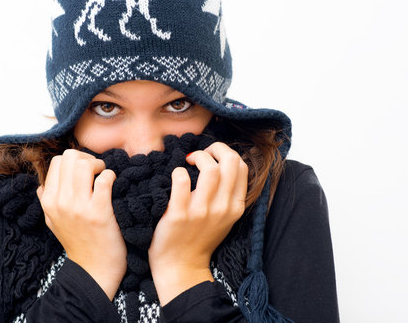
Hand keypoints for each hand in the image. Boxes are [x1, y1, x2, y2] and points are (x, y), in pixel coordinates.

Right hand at [36, 149, 126, 299]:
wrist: (93, 269)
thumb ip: (46, 201)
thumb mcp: (53, 222)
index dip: (74, 160)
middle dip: (87, 158)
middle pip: (69, 157)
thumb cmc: (77, 242)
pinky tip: (113, 184)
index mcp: (49, 201)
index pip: (56, 161)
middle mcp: (61, 202)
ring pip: (84, 164)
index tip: (86, 171)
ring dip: (99, 165)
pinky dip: (111, 176)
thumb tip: (42, 184)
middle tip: (97, 170)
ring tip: (104, 175)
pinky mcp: (99, 212)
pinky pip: (104, 179)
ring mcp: (79, 207)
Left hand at [148, 142, 247, 304]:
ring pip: (209, 169)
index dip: (226, 152)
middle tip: (200, 154)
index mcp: (235, 207)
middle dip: (215, 148)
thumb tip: (223, 163)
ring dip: (197, 157)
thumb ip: (228, 194)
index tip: (212, 155)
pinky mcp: (180, 214)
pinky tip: (174, 177)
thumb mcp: (224, 218)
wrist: (181, 266)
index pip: (241, 166)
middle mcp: (222, 208)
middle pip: (231, 161)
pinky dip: (177, 172)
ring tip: (187, 162)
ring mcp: (201, 211)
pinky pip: (181, 180)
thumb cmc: (200, 237)